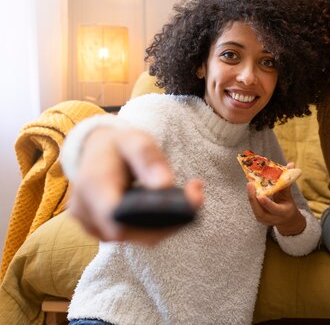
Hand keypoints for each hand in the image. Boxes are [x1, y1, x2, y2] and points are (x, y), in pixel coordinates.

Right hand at [69, 126, 203, 243]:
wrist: (98, 151)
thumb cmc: (118, 144)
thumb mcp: (135, 139)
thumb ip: (148, 159)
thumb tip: (164, 185)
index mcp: (92, 185)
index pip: (117, 216)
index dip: (151, 218)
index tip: (182, 205)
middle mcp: (86, 211)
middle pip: (132, 232)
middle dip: (169, 221)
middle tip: (197, 196)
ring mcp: (92, 225)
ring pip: (137, 237)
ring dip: (166, 223)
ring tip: (190, 196)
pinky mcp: (103, 231)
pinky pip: (134, 235)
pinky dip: (156, 225)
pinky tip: (172, 207)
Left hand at [246, 163, 305, 235]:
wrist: (286, 219)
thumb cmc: (287, 204)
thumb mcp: (288, 195)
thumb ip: (287, 181)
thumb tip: (291, 164)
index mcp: (283, 213)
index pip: (274, 209)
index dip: (267, 203)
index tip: (261, 196)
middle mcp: (272, 219)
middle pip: (260, 211)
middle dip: (253, 198)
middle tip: (250, 184)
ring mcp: (264, 220)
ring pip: (255, 209)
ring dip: (251, 196)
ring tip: (249, 184)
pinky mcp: (258, 218)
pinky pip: (254, 207)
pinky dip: (251, 197)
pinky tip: (250, 188)